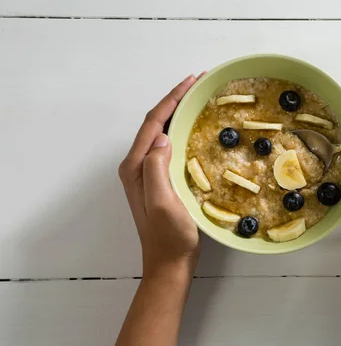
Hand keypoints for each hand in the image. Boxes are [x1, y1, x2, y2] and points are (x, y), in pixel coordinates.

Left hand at [118, 74, 200, 277]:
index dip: (172, 99)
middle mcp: (138, 166)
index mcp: (136, 167)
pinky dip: (181, 131)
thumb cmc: (169, 236)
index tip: (193, 81)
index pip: (152, 123)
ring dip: (178, 114)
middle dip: (175, 101)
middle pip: (155, 124)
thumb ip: (156, 167)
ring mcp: (148, 173)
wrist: (169, 264)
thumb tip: (162, 136)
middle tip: (200, 84)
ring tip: (199, 100)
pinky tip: (196, 129)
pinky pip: (169, 147)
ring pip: (162, 133)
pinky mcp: (160, 180)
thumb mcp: (162, 201)